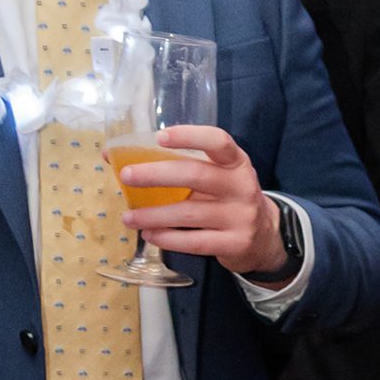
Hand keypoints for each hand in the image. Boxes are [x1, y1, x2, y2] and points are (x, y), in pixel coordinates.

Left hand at [118, 126, 290, 275]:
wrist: (264, 237)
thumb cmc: (227, 199)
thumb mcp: (217, 177)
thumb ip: (179, 166)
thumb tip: (115, 157)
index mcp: (236, 163)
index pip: (218, 141)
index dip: (190, 136)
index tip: (160, 138)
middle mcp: (242, 186)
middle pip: (196, 175)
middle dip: (156, 174)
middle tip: (126, 176)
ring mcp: (241, 216)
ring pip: (188, 213)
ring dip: (153, 215)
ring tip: (128, 217)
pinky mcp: (235, 243)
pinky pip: (194, 242)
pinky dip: (167, 239)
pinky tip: (150, 235)